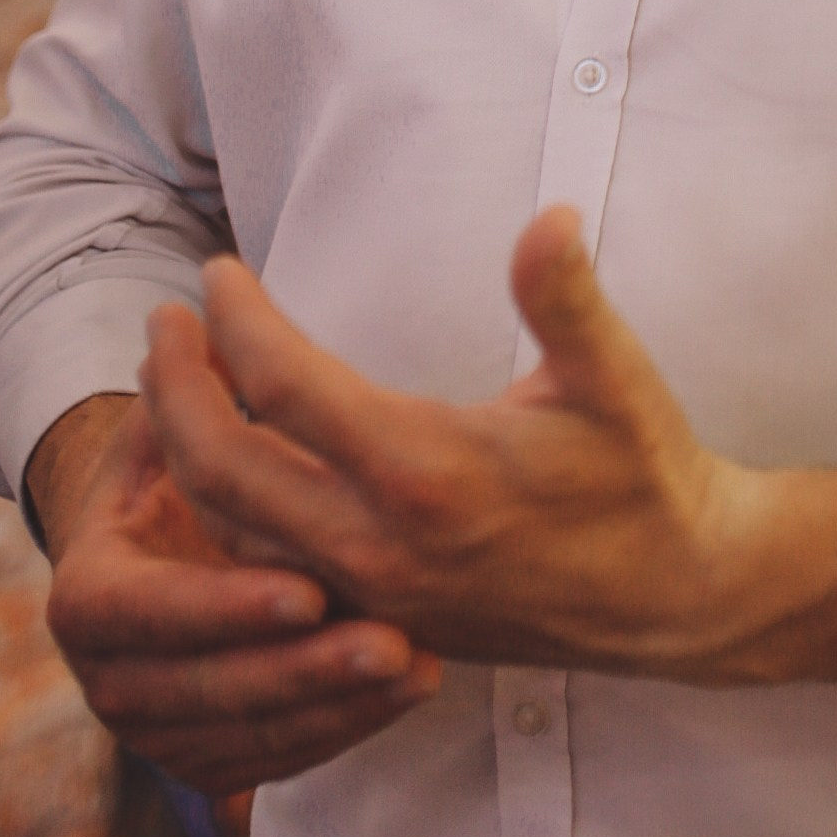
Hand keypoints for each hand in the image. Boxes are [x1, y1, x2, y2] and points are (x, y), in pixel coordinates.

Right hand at [31, 391, 443, 792]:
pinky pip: (268, 762)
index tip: (308, 588)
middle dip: (298, 671)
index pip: (141, 614)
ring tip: (419, 665)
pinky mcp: (203, 756)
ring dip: (331, 707)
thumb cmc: (177, 460)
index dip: (221, 605)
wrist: (153, 546)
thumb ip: (181, 385)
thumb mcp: (168, 417)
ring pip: (242, 738)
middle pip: (198, 692)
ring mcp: (153, 727)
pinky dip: (335, 733)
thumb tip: (181, 319)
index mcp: (86, 589)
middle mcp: (107, 673)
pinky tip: (404, 693)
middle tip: (391, 643)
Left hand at [141, 209, 836, 699]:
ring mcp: (370, 592)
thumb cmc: (644, 475)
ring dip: (184, 452)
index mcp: (426, 472)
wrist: (674, 597)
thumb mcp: (616, 379)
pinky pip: (259, 571)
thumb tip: (547, 217)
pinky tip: (221, 464)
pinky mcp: (375, 619)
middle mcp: (379, 543)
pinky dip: (220, 514)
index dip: (237, 319)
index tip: (217, 269)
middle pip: (221, 467)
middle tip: (162, 320)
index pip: (284, 386)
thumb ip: (566, 298)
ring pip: (228, 530)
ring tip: (172, 380)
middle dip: (174, 388)